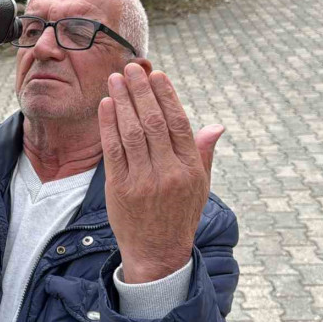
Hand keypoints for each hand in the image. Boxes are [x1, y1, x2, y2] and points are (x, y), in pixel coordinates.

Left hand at [98, 63, 224, 282]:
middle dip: (141, 91)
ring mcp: (143, 180)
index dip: (166, 96)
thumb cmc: (179, 215)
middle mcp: (168, 172)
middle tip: (132, 68)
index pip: (178, 123)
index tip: (157, 74)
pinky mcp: (120, 188)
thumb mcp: (200, 187)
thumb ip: (204, 154)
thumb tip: (216, 126)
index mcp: (190, 169)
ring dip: (122, 101)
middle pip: (153, 121)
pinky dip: (108, 125)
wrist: (157, 253)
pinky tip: (106, 105)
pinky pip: (113, 150)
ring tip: (115, 79)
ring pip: (131, 131)